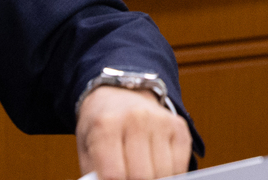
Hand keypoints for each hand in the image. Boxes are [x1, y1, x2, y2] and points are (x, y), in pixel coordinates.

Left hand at [76, 86, 190, 179]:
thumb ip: (94, 173)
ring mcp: (160, 120)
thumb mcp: (87, 148)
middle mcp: (135, 118)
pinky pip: (180, 165)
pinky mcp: (178, 126)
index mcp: (105, 125)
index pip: (113, 175)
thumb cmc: (101, 128)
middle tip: (128, 179)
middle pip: (140, 175)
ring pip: (162, 173)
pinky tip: (157, 170)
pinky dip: (171, 174)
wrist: (118, 95)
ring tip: (140, 174)